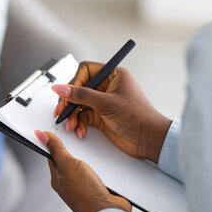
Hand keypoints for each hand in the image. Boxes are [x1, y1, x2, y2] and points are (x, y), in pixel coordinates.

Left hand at [35, 131, 131, 211]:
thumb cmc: (85, 194)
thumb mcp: (68, 164)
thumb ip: (56, 149)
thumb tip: (41, 136)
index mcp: (57, 177)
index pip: (52, 155)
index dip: (53, 143)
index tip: (53, 132)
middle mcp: (68, 182)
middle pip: (67, 161)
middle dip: (70, 150)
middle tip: (71, 139)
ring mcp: (82, 186)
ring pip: (81, 167)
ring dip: (85, 159)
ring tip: (86, 151)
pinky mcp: (96, 188)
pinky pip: (94, 174)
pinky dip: (97, 167)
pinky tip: (100, 165)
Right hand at [53, 62, 171, 163]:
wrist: (150, 140)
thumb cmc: (139, 117)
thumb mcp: (106, 103)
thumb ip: (81, 95)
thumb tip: (61, 88)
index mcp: (113, 75)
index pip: (85, 70)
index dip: (75, 81)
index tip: (67, 93)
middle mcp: (107, 86)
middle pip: (79, 87)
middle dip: (69, 101)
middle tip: (62, 110)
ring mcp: (103, 101)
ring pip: (79, 103)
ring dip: (72, 115)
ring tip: (71, 125)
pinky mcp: (101, 115)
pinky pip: (83, 116)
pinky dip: (79, 123)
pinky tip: (80, 130)